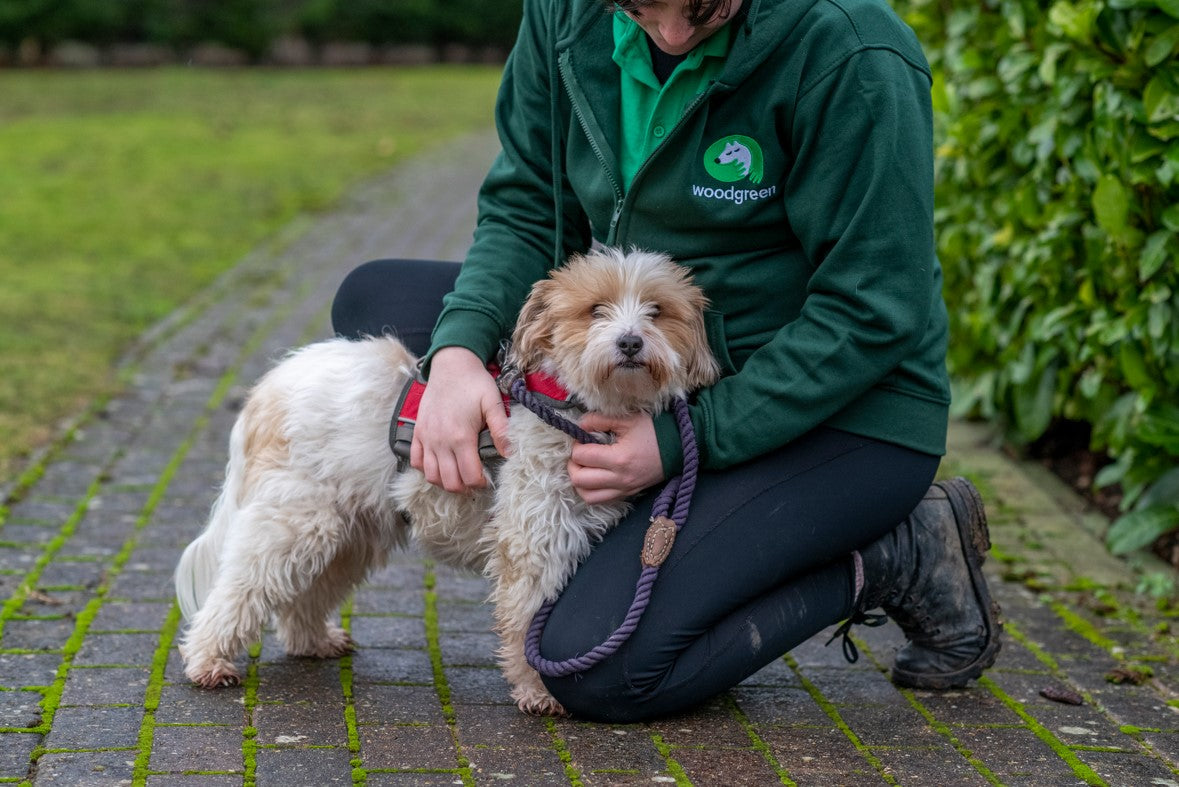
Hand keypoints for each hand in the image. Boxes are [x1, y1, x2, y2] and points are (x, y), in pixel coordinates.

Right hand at [411, 346, 509, 492]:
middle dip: (464, 487)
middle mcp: (440, 441)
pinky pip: (416, 461)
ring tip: (458, 476)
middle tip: (474, 481)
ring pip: (431, 476)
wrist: (451, 365)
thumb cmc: (474, 383)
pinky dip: (426, 469)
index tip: (487, 478)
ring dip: (445, 482)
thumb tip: (510, 453)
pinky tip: (440, 464)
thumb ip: (501, 429)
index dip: (480, 483)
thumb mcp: (492, 402)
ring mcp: (427, 438)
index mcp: (461, 436)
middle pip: (449, 482)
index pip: (469, 476)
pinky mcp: (419, 432)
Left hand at [568, 412, 664, 504]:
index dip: (576, 445)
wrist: (680, 448)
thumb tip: (579, 425)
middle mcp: (619, 479)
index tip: (583, 437)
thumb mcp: (627, 419)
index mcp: (618, 459)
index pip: (582, 456)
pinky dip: (592, 491)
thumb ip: (599, 420)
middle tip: (580, 452)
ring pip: (587, 496)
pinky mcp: (628, 494)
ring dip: (580, 482)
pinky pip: (601, 500)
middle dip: (573, 464)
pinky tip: (595, 477)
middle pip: (579, 480)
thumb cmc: (655, 431)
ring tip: (584, 467)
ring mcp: (624, 489)